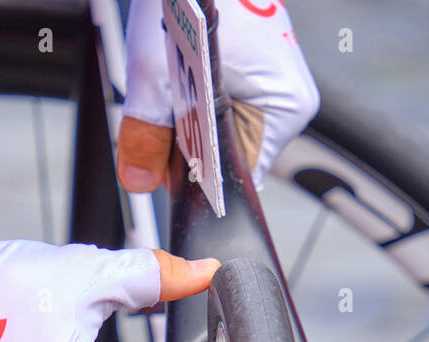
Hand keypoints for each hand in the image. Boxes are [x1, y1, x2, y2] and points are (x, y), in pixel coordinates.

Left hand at [118, 0, 319, 193]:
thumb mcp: (157, 73)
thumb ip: (147, 134)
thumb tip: (140, 181)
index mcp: (285, 109)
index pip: (240, 178)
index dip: (199, 181)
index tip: (166, 171)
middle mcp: (288, 101)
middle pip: (229, 158)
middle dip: (190, 147)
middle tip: (165, 110)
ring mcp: (274, 86)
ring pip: (221, 134)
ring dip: (190, 123)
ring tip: (176, 82)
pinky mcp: (257, 72)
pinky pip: (222, 108)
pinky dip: (196, 101)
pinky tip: (183, 75)